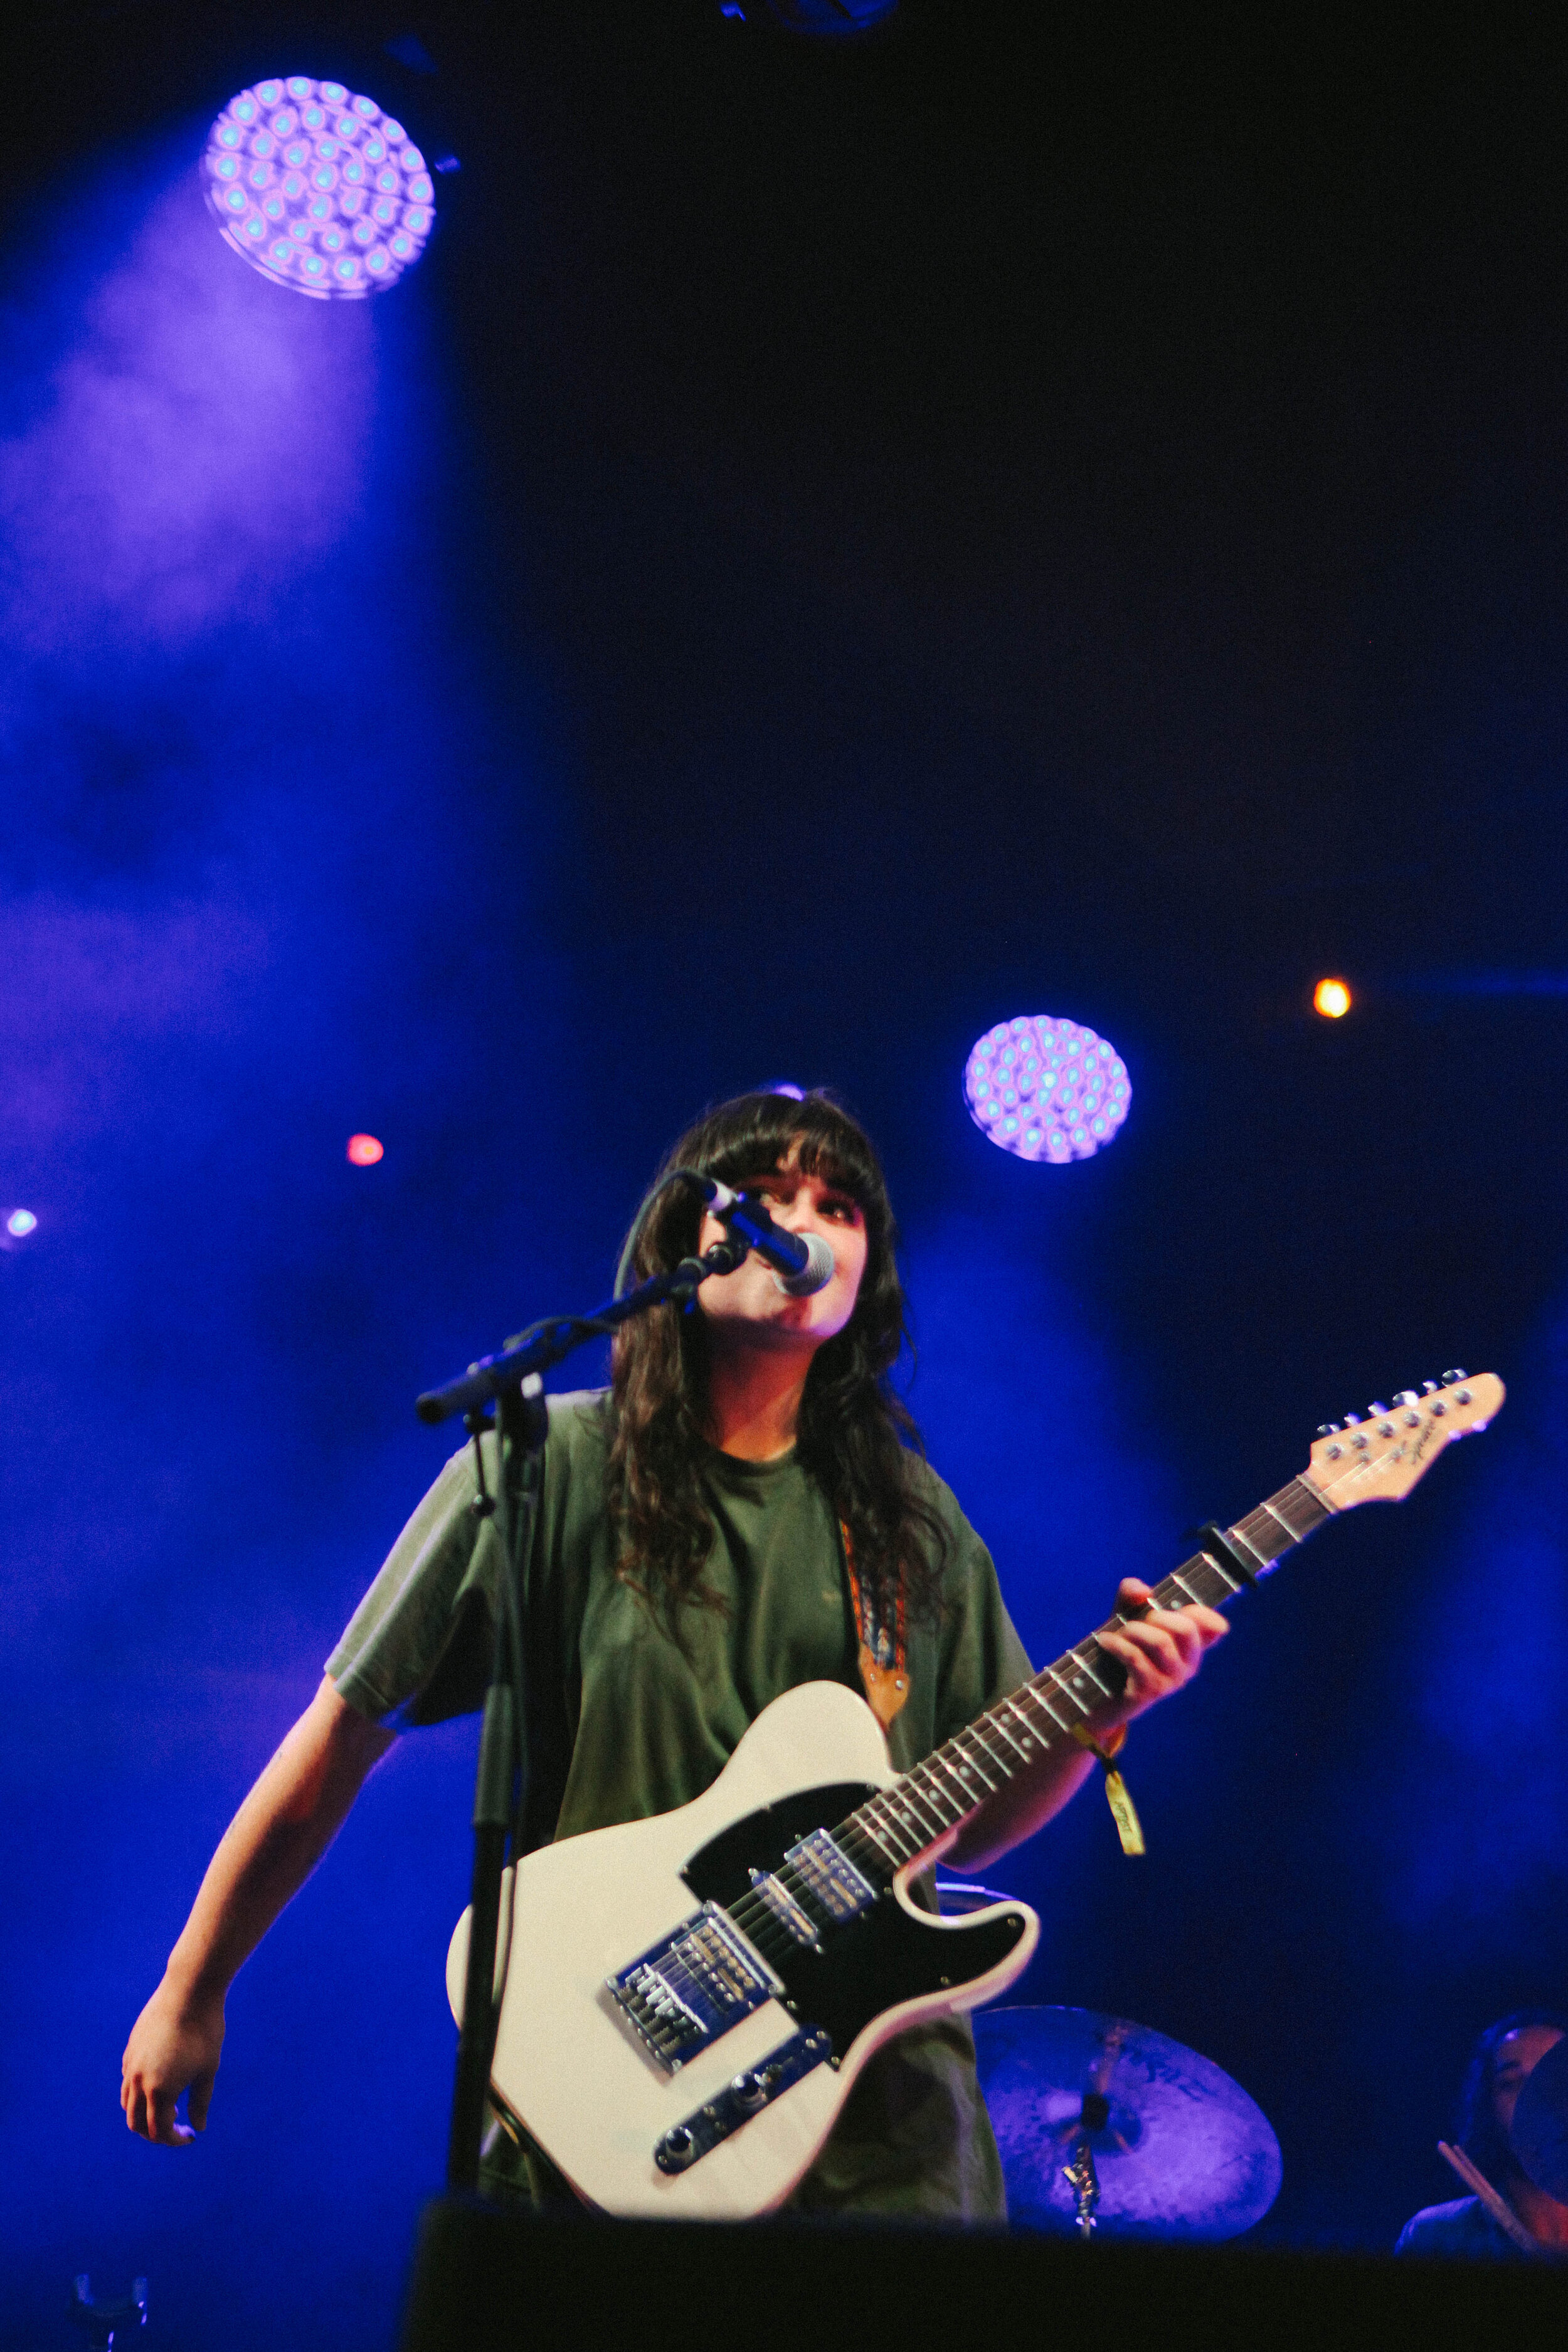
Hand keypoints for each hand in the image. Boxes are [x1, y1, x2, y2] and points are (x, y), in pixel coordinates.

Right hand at [121, 1977, 224, 2144]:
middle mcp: (138, 2081)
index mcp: (159, 2090)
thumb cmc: (204, 2030)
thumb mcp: (207, 2070)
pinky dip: (138, 2093)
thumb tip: (198, 2127)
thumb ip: (200, 2103)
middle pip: (136, 2123)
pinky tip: (160, 2083)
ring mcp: (130, 2064)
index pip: (159, 2131)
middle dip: (154, 2133)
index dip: (173, 2140)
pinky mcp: (130, 2050)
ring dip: (144, 2114)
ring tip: (169, 2107)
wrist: (189, 1989)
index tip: (189, 2136)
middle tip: (175, 2128)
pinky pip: (127, 2082)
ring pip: (128, 2103)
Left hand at [1096, 1576, 1228, 1724]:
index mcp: (1189, 1647)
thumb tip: (1142, 1590)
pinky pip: (1136, 1658)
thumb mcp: (1125, 1617)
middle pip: (1186, 1629)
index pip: (1212, 1629)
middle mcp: (1187, 1665)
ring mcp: (1171, 1681)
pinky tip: (1105, 1640)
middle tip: (1136, 1622)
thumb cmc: (1119, 1649)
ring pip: (1160, 1642)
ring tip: (1117, 1633)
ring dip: (1133, 1630)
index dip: (1205, 1615)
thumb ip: (1131, 1596)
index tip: (1185, 1607)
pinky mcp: (1150, 1691)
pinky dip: (1117, 1644)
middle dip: (1157, 1616)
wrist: (1101, 1692)